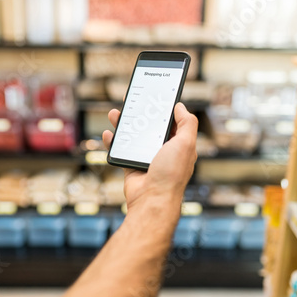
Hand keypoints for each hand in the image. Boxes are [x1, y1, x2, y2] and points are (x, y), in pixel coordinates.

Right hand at [102, 103, 197, 219]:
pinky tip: (109, 134)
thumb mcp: (186, 143)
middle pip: (150, 127)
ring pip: (133, 136)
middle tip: (132, 100)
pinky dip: (113, 142)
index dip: (165, 109)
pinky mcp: (131, 166)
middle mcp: (163, 151)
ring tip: (115, 113)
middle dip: (141, 113)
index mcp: (179, 145)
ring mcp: (146, 158)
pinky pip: (121, 150)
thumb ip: (187, 123)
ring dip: (124, 124)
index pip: (173, 122)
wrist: (152, 200)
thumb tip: (181, 106)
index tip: (156, 95)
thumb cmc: (171, 174)